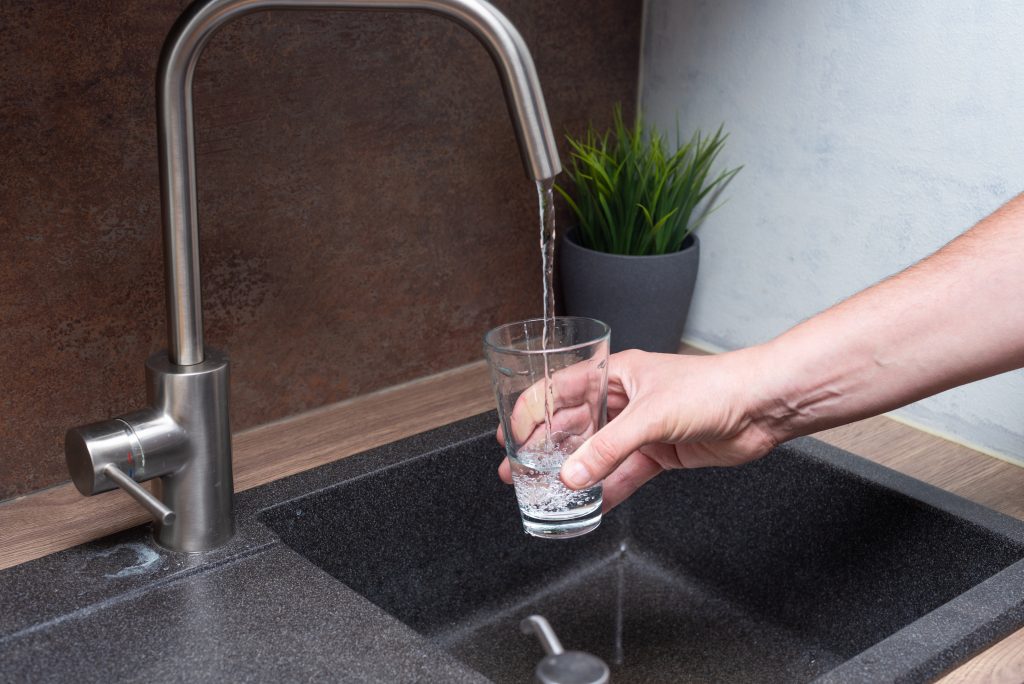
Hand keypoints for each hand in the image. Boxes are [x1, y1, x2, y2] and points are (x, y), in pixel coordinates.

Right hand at [497, 348, 778, 509]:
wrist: (760, 406)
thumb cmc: (713, 386)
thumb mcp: (649, 416)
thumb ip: (607, 449)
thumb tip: (573, 475)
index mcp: (616, 374)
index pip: (560, 390)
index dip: (531, 411)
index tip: (509, 435)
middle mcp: (625, 398)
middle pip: (574, 424)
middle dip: (544, 447)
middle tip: (517, 469)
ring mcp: (642, 427)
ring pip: (597, 452)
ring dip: (574, 472)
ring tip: (546, 491)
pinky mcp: (661, 451)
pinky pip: (626, 473)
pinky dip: (609, 489)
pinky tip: (592, 503)